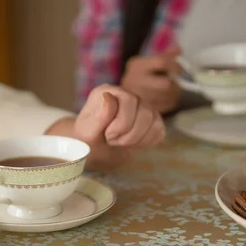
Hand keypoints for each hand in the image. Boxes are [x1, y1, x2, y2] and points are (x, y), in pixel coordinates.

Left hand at [47, 85, 165, 170]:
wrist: (95, 153)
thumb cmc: (87, 141)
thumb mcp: (86, 134)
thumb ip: (97, 116)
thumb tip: (109, 96)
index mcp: (107, 92)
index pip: (128, 100)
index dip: (120, 124)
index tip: (106, 135)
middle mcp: (127, 95)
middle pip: (145, 112)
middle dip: (128, 135)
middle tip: (112, 141)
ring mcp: (142, 107)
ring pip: (154, 121)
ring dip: (136, 140)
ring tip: (120, 142)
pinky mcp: (152, 120)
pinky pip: (159, 131)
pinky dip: (145, 143)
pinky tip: (132, 144)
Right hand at [120, 44, 181, 113]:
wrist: (120, 96)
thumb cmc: (139, 76)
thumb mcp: (147, 61)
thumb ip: (164, 55)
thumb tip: (178, 48)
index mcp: (136, 66)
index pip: (161, 62)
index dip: (175, 65)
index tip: (179, 69)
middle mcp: (135, 81)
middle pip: (166, 84)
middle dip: (174, 84)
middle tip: (176, 83)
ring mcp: (138, 97)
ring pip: (167, 97)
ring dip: (174, 93)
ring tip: (171, 90)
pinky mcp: (143, 110)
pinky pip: (165, 106)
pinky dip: (171, 102)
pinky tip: (167, 98)